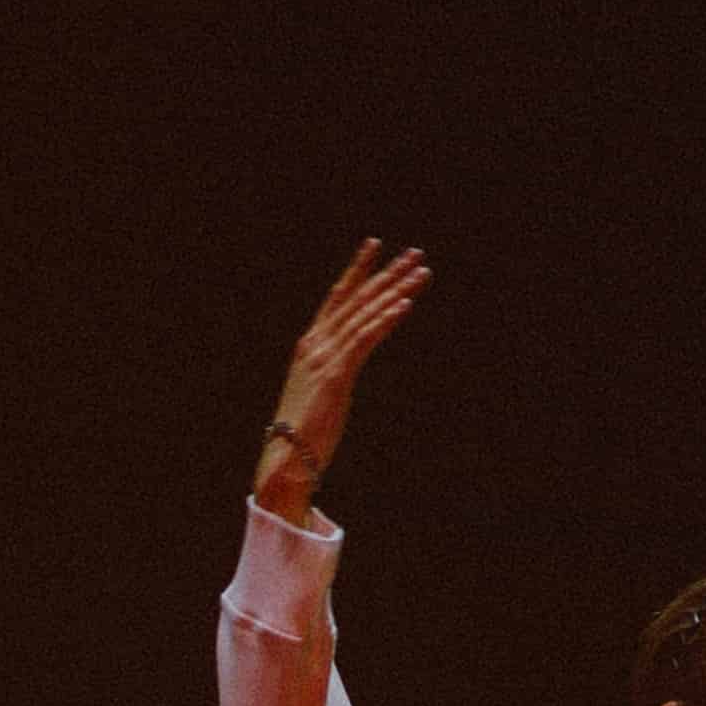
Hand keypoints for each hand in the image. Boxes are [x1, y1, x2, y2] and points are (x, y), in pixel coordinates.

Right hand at [254, 237, 428, 519]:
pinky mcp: (336, 375)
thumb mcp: (319, 391)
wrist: (285, 459)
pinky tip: (405, 304)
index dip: (358, 270)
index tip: (376, 246)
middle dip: (387, 273)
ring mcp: (324, 358)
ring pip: (365, 314)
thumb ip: (330, 371)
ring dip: (395, 291)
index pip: (338, 298)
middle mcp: (315, 344)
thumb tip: (341, 367)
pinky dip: (385, 320)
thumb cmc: (304, 431)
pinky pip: (365, 340)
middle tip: (414, 253)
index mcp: (310, 344)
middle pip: (357, 299)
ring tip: (420, 272)